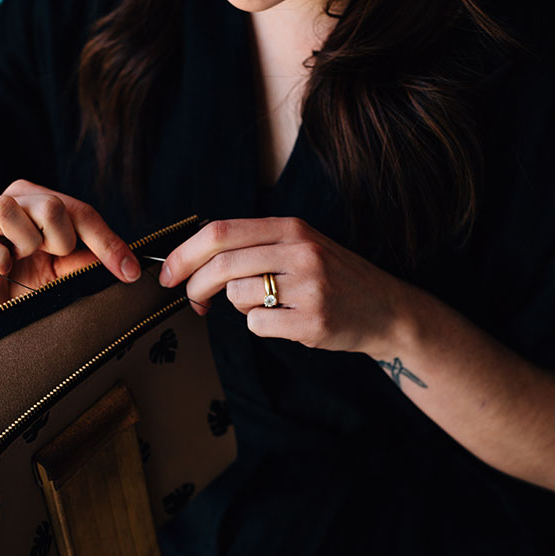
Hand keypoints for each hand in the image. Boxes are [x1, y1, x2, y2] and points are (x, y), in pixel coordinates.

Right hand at [0, 180, 139, 318]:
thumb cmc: (23, 278)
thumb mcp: (63, 270)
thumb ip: (87, 262)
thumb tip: (126, 265)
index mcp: (42, 201)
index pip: (83, 213)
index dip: (108, 243)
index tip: (129, 272)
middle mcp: (15, 200)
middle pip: (52, 207)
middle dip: (59, 242)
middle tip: (47, 257)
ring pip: (12, 213)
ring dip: (25, 246)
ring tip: (19, 260)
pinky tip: (0, 269)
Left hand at [158, 218, 405, 355]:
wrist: (386, 309)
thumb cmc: (333, 278)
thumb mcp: (301, 246)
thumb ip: (256, 246)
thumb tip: (194, 257)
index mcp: (291, 228)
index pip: (221, 232)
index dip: (185, 253)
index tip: (167, 273)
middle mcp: (300, 252)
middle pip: (221, 265)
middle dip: (194, 286)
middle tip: (191, 300)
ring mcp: (308, 287)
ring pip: (237, 297)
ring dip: (240, 307)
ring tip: (271, 305)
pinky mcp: (312, 321)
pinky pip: (258, 325)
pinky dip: (263, 327)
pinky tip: (289, 322)